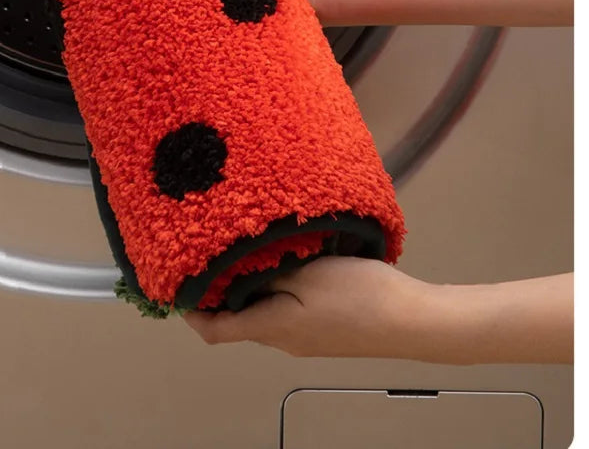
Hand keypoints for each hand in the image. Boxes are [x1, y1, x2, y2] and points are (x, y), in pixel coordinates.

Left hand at [185, 257, 430, 360]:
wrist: (412, 320)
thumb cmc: (357, 294)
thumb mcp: (306, 273)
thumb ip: (265, 273)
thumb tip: (229, 276)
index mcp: (272, 328)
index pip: (214, 331)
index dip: (190, 312)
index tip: (176, 283)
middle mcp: (283, 340)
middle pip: (237, 319)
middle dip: (219, 290)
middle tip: (210, 250)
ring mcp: (306, 338)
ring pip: (264, 310)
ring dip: (250, 285)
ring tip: (248, 248)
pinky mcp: (325, 330)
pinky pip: (287, 309)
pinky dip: (276, 287)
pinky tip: (289, 260)